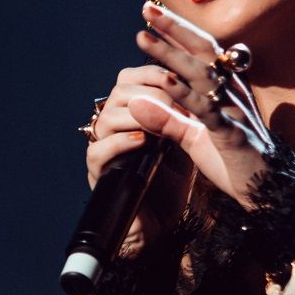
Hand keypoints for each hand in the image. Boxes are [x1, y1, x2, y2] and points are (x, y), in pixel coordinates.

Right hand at [85, 71, 195, 254]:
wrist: (165, 222)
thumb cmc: (176, 178)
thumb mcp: (184, 138)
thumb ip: (183, 110)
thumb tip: (197, 76)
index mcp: (130, 113)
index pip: (129, 79)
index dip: (150, 73)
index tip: (176, 77)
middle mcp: (113, 128)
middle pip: (117, 94)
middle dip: (148, 94)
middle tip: (174, 103)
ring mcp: (104, 150)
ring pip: (105, 119)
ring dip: (135, 116)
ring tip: (162, 123)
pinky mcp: (99, 175)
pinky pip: (97, 151)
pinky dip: (119, 143)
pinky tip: (143, 141)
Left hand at [128, 1, 272, 207]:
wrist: (267, 191)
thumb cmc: (232, 158)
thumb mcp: (193, 136)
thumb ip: (167, 118)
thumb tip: (136, 102)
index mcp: (226, 87)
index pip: (201, 50)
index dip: (177, 29)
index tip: (150, 11)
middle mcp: (233, 91)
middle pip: (202, 51)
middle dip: (173, 28)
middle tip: (146, 9)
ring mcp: (234, 110)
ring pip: (201, 74)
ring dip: (170, 54)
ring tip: (144, 38)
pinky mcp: (233, 134)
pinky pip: (207, 109)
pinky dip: (184, 94)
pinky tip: (164, 82)